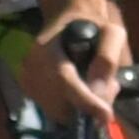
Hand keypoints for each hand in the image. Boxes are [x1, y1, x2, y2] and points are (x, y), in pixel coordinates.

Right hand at [26, 0, 129, 120]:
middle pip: (61, 104)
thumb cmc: (92, 26)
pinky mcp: (30, 93)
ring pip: (60, 112)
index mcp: (45, 48)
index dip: (86, 101)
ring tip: (96, 85)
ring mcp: (27, 82)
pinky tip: (82, 90)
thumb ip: (108, 57)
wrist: (68, 23)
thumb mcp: (111, 32)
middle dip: (89, 106)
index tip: (106, 115)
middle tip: (110, 87)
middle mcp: (30, 68)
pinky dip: (73, 107)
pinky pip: (56, 112)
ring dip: (83, 107)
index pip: (64, 81)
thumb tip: (98, 90)